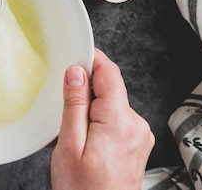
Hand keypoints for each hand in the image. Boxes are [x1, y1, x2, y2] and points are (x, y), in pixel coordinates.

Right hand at [51, 49, 154, 189]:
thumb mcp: (69, 145)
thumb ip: (74, 105)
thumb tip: (77, 72)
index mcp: (120, 121)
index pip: (109, 72)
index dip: (91, 59)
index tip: (74, 56)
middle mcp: (136, 125)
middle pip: (109, 89)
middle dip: (83, 94)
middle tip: (62, 113)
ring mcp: (139, 136)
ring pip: (110, 106)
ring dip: (88, 112)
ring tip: (70, 137)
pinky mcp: (136, 144)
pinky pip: (115, 121)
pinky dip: (96, 125)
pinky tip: (83, 144)